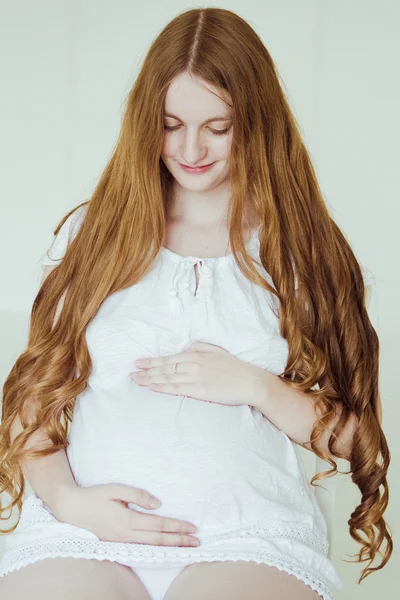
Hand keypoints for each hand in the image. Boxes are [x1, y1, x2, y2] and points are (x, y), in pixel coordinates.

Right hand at [51, 483, 199, 546]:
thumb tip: (158, 504)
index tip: (192, 528)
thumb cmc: (94, 496)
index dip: (177, 527)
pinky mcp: (117, 543)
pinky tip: (164, 549)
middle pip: (158, 540)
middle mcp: (127, 534)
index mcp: (128, 520)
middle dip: (179, 541)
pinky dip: (156, 549)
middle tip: (197, 542)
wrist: (72, 509)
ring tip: (186, 547)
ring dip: (170, 546)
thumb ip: (138, 495)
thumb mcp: (116, 489)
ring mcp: (122, 541)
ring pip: (151, 546)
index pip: (159, 526)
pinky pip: (141, 548)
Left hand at [130, 341, 266, 406]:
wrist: (250, 382)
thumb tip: (185, 349)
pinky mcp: (200, 391)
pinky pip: (177, 389)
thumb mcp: (216, 351)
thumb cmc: (234, 367)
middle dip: (146, 371)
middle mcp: (193, 365)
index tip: (138, 363)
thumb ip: (198, 348)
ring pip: (167, 378)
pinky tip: (152, 388)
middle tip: (131, 374)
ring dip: (150, 379)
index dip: (152, 361)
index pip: (168, 358)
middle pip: (164, 368)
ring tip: (136, 381)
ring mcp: (196, 378)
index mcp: (196, 355)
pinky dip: (162, 388)